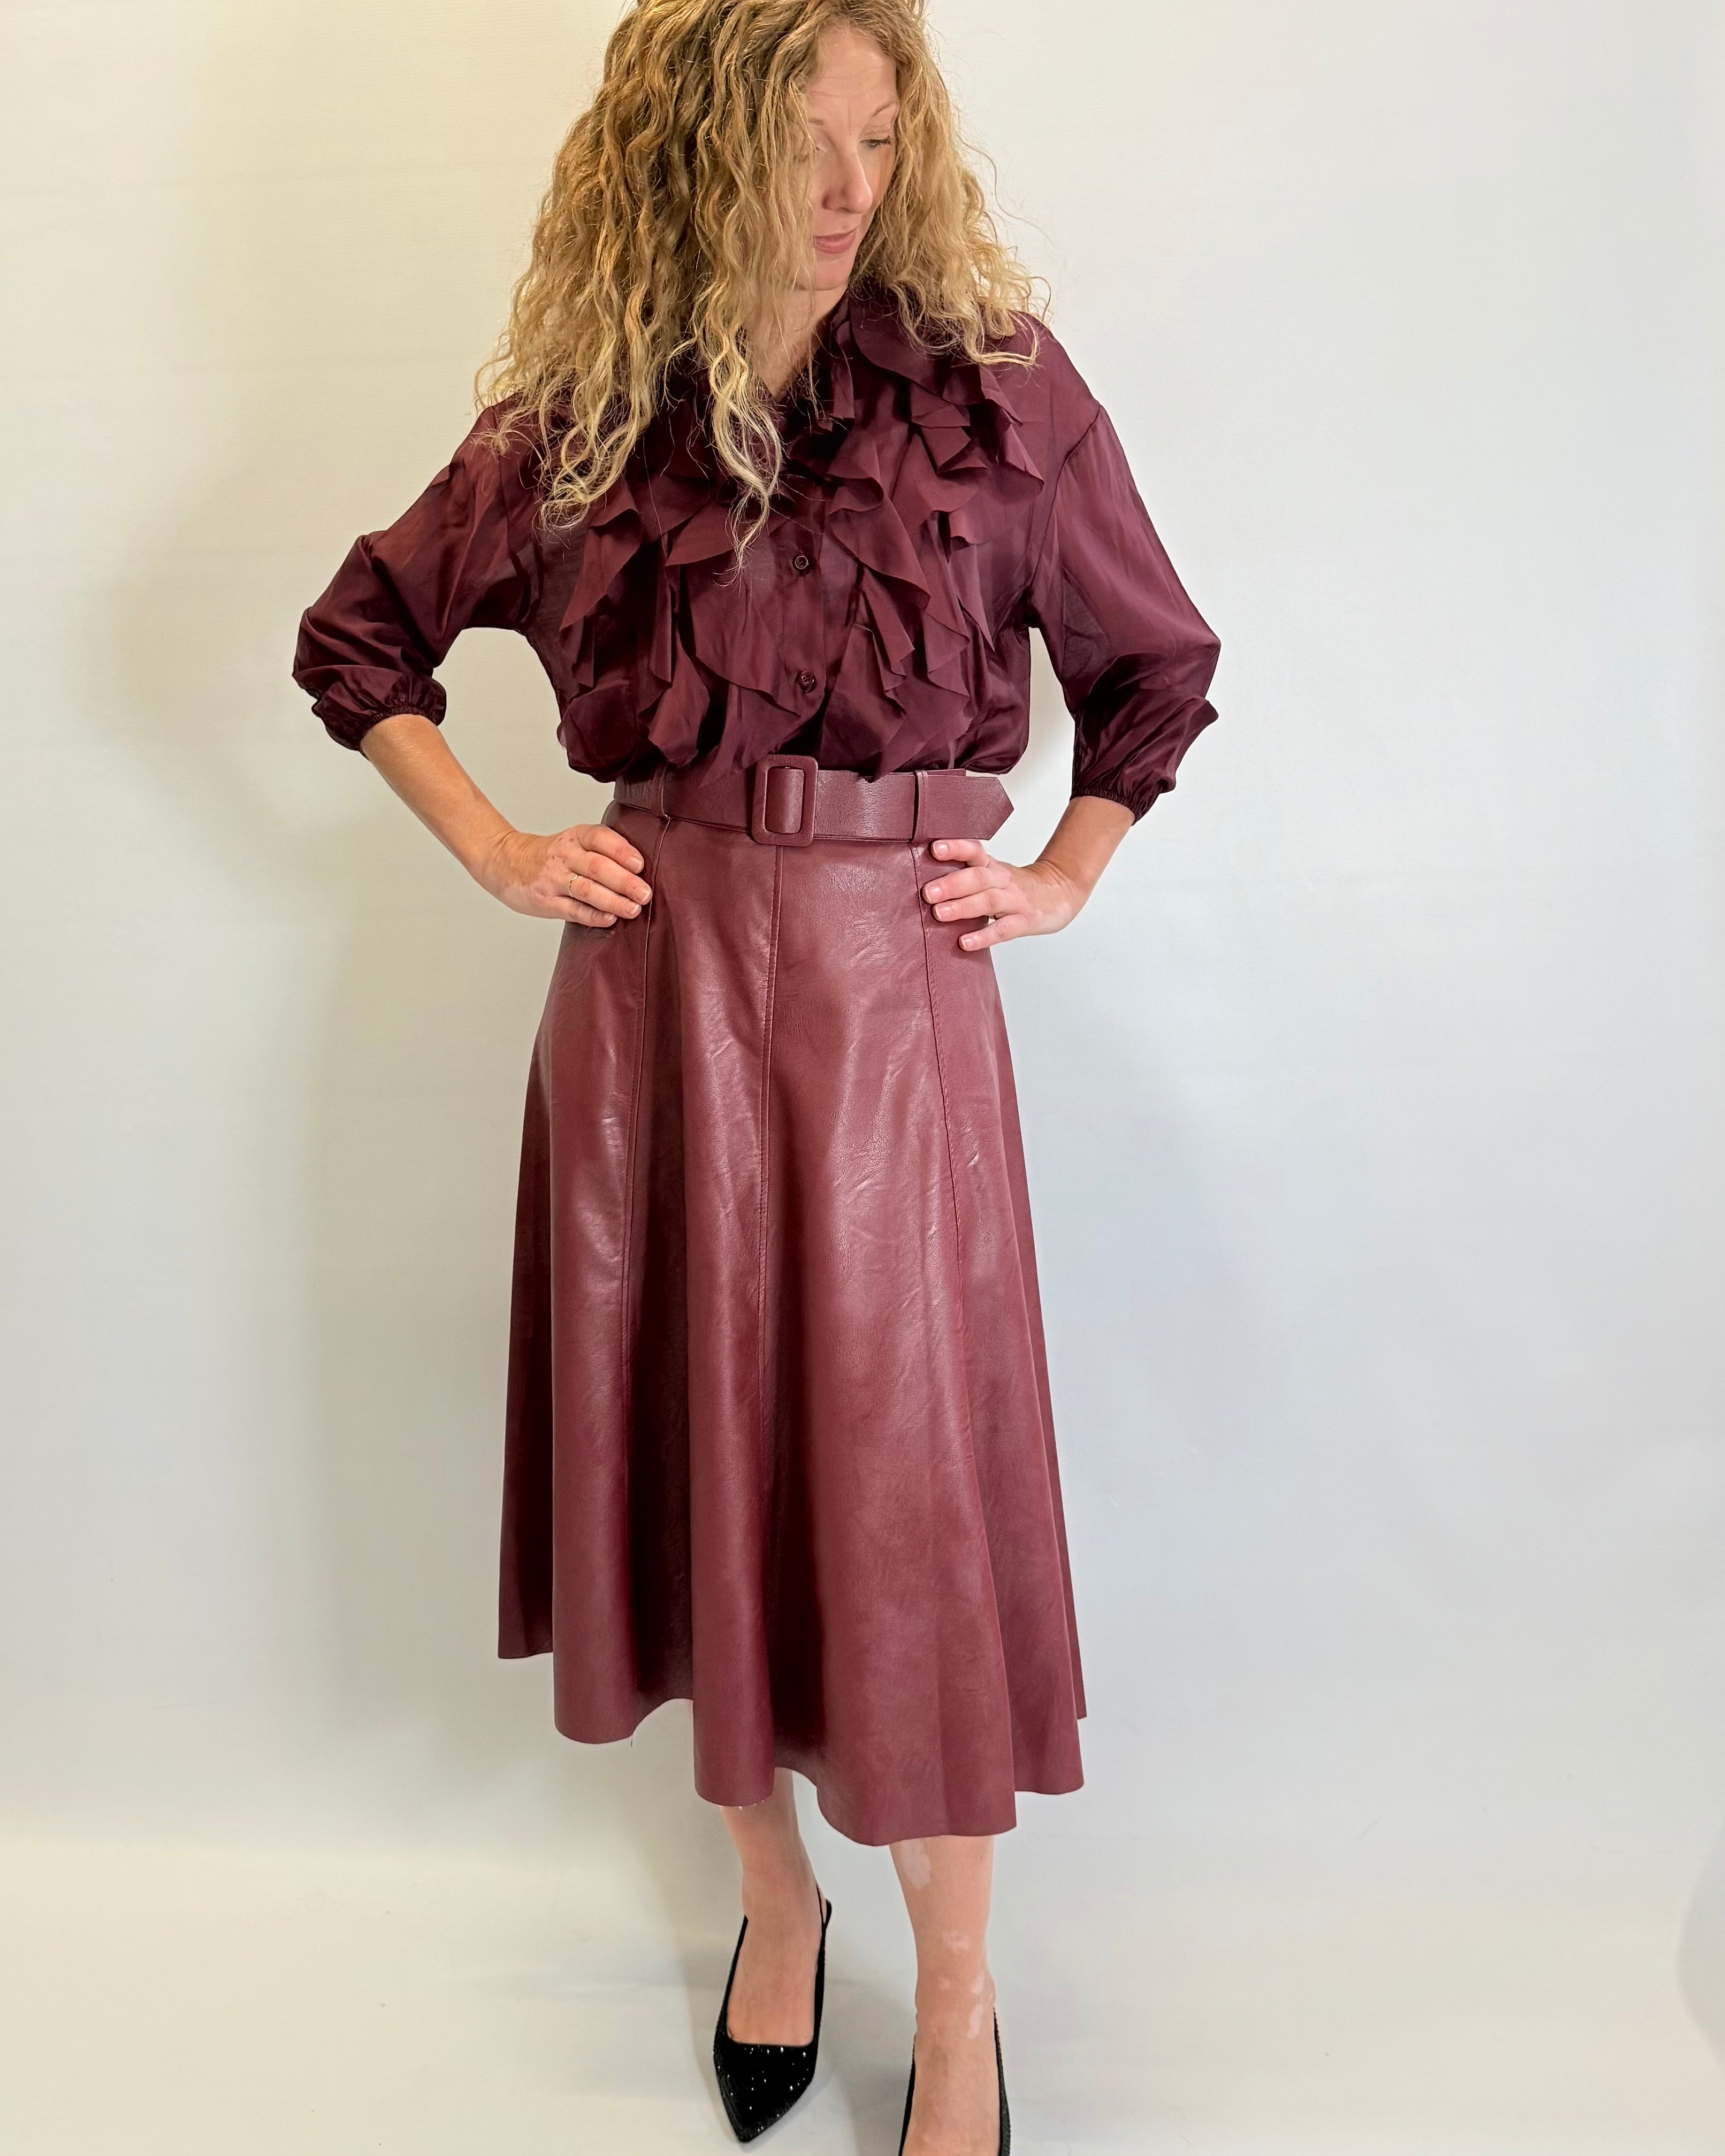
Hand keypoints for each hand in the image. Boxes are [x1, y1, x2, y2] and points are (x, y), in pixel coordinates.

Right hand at [477, 823, 653, 925]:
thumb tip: (643, 872)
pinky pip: (573, 910)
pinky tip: (609, 919)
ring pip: (587, 889)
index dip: (621, 851)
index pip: (600, 838)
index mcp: (575, 837)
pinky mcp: (545, 901)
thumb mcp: (574, 842)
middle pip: (597, 866)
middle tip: (645, 893)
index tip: (640, 864)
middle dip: (624, 881)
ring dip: (613, 900)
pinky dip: (593, 916)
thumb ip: (602, 852)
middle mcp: (564, 855)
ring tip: (634, 909)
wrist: (505, 862)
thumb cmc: (550, 856)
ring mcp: (553, 879)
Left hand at [919, 838, 1087, 949]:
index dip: (956, 848)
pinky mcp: (1024, 921)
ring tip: (939, 914)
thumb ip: (966, 875)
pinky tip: (965, 942)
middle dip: (951, 884)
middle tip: (928, 892)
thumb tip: (922, 879)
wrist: (1061, 892)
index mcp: (992, 867)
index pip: (974, 851)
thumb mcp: (994, 873)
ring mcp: (1014, 901)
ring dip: (962, 907)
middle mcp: (1002, 880)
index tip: (934, 849)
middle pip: (977, 877)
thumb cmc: (1017, 886)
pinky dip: (983, 936)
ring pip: (988, 901)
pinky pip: (1003, 929)